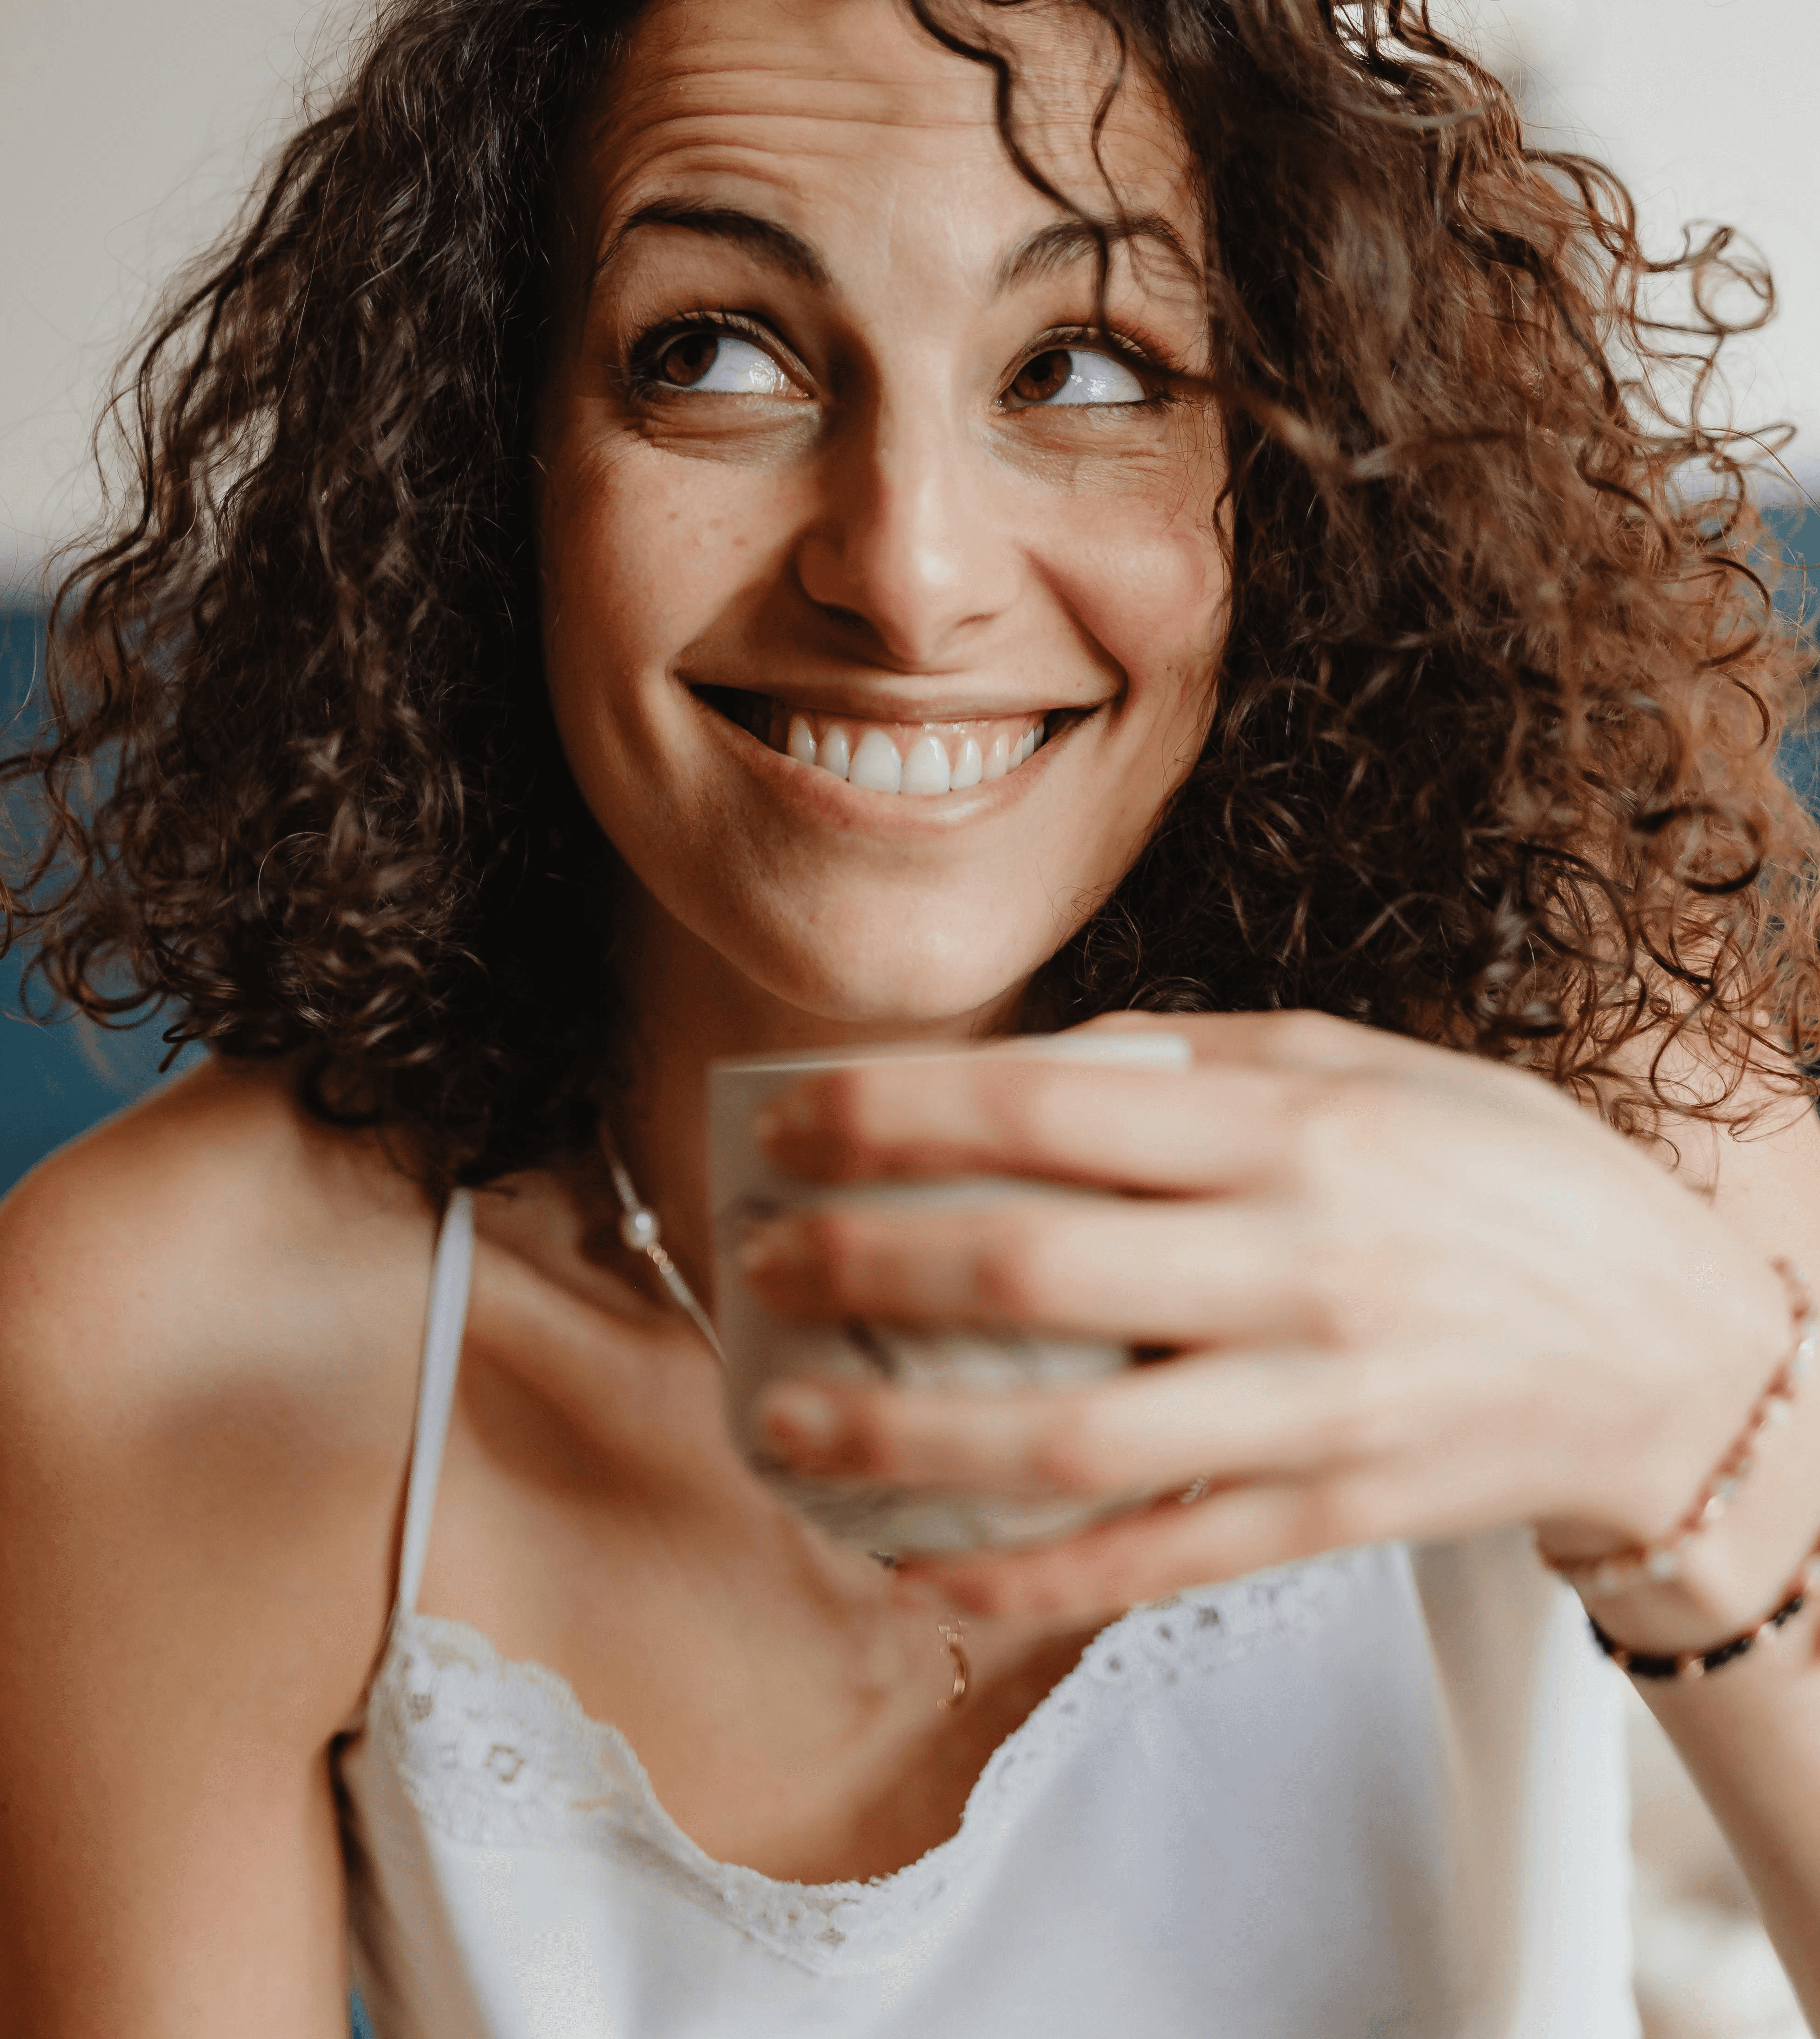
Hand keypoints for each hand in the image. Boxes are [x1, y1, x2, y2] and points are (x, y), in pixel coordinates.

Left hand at [742, 1011, 1796, 1620]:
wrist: (1667, 1343)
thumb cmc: (1502, 1175)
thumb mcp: (1366, 1065)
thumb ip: (1197, 1058)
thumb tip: (1029, 1063)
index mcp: (1293, 1130)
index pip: (1047, 1109)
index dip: (893, 1117)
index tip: (786, 1122)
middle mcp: (1294, 1266)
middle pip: (1029, 1271)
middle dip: (862, 1263)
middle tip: (759, 1256)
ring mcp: (1309, 1406)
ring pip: (1067, 1441)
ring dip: (901, 1442)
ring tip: (781, 1422)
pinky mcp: (1325, 1516)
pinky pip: (1146, 1562)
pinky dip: (1018, 1578)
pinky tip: (911, 1570)